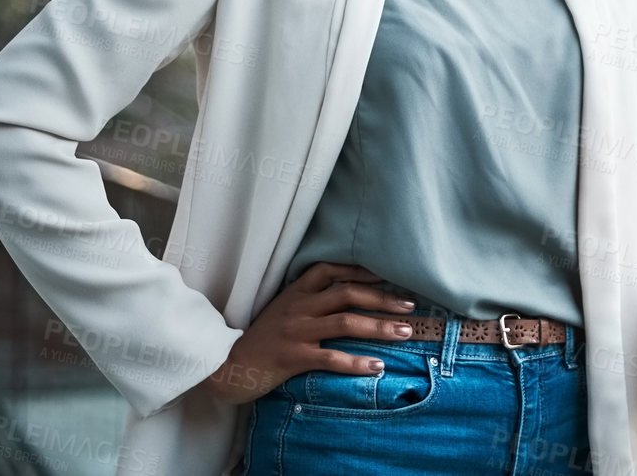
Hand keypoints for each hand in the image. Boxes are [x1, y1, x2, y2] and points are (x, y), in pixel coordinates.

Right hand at [197, 262, 419, 404]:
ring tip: (404, 332)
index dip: (363, 269)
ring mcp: (295, 331)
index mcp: (296, 292)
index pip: (332, 269)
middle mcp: (298, 307)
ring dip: (379, 327)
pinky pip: (331, 358)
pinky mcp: (292, 357)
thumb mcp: (283, 310)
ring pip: (345, 323)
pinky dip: (357, 362)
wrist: (226, 367)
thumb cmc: (261, 339)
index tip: (391, 272)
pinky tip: (377, 366)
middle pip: (347, 294)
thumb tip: (348, 296)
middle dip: (382, 298)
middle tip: (410, 305)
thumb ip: (309, 300)